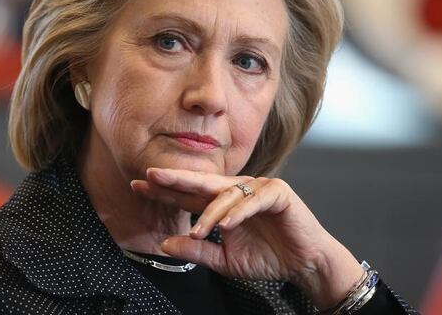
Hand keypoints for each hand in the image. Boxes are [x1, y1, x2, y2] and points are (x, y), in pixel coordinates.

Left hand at [130, 167, 363, 309]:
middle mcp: (237, 190)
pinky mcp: (278, 193)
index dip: (165, 190)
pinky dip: (239, 211)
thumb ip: (197, 251)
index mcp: (222, 203)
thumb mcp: (224, 259)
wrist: (304, 265)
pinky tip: (226, 224)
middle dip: (176, 179)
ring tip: (198, 231)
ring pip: (227, 194)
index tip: (138, 186)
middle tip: (151, 176)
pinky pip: (254, 200)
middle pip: (202, 182)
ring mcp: (258, 188)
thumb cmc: (267, 258)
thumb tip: (165, 244)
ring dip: (210, 212)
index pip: (188, 193)